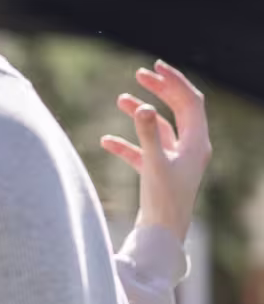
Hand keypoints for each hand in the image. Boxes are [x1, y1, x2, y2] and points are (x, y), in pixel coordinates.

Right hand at [101, 61, 209, 245]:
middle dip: (159, 91)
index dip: (174, 82)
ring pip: (160, 128)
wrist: (162, 236)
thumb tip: (143, 107)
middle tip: (140, 74)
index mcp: (197, 144)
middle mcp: (191, 149)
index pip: (190, 102)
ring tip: (120, 100)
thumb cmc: (163, 203)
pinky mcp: (161, 173)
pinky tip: (106, 142)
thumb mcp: (154, 165)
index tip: (155, 67)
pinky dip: (127, 143)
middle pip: (178, 110)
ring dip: (140, 113)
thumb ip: (147, 135)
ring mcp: (176, 161)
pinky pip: (144, 150)